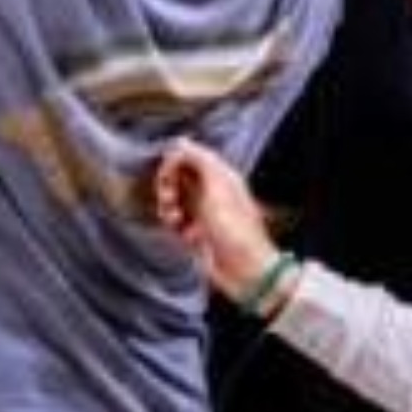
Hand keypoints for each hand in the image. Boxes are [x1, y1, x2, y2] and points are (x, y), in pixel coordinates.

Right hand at [152, 138, 279, 300]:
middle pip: (177, 177)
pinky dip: (172, 225)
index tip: (167, 174)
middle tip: (169, 198)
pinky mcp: (195, 233)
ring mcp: (203, 213)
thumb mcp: (217, 186)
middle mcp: (211, 192)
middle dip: (167, 186)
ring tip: (176, 219)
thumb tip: (181, 142)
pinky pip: (174, 222)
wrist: (244, 269)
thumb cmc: (235, 229)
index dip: (174, 163)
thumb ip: (199, 160)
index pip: (189, 157)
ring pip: (173, 200)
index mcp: (220, 176)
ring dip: (168, 207)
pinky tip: (180, 232)